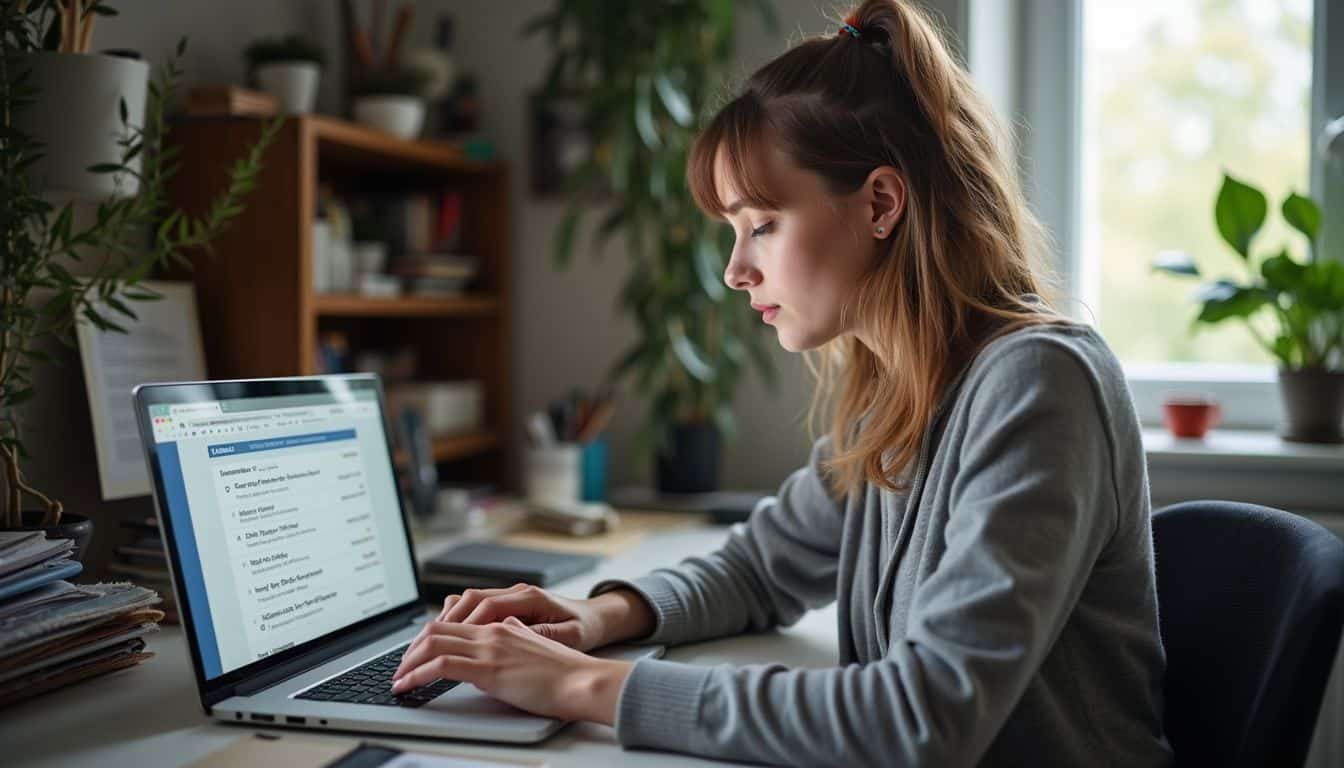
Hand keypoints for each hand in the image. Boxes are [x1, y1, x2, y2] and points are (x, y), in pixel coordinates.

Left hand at [397, 584, 654, 681]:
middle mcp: (492, 630)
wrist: (583, 680)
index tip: (416, 654)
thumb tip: (497, 649)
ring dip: (408, 661)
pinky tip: (407, 685)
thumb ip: (513, 643)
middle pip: (437, 628)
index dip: (429, 637)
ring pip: (433, 642)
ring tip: (398, 679)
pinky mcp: (488, 668)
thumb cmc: (566, 672)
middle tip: (400, 667)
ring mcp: (489, 647)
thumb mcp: (535, 649)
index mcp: (503, 625)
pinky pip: (441, 665)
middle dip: (411, 648)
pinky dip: (417, 674)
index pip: (455, 621)